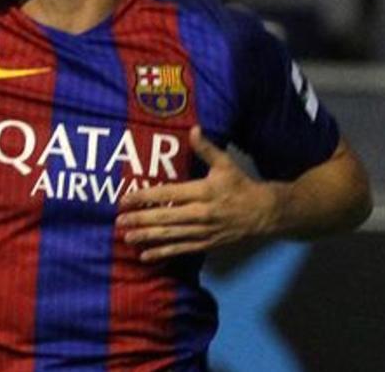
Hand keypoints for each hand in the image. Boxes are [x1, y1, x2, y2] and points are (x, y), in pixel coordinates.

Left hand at [117, 126, 278, 261]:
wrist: (266, 213)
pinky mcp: (207, 244)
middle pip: (166, 217)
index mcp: (203, 192)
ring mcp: (204, 231)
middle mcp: (201, 213)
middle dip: (140, 220)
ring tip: (127, 238)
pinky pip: (182, 249)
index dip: (145, 196)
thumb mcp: (226, 164)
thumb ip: (206, 149)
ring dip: (148, 237)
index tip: (125, 199)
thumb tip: (193, 129)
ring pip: (171, 235)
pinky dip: (164, 253)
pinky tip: (146, 255)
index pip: (168, 194)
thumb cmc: (241, 185)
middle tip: (119, 221)